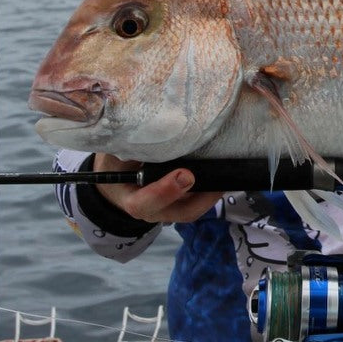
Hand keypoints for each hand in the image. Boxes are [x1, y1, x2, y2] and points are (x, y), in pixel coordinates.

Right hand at [94, 153, 223, 223]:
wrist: (117, 179)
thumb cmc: (115, 165)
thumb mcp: (112, 156)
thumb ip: (123, 149)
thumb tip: (138, 130)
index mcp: (132, 200)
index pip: (145, 203)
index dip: (164, 192)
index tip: (184, 174)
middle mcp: (155, 209)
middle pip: (181, 212)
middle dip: (200, 197)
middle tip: (218, 177)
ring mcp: (172, 208)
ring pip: (195, 208)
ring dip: (213, 194)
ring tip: (229, 174)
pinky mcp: (184, 201)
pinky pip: (200, 200)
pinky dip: (213, 187)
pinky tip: (225, 170)